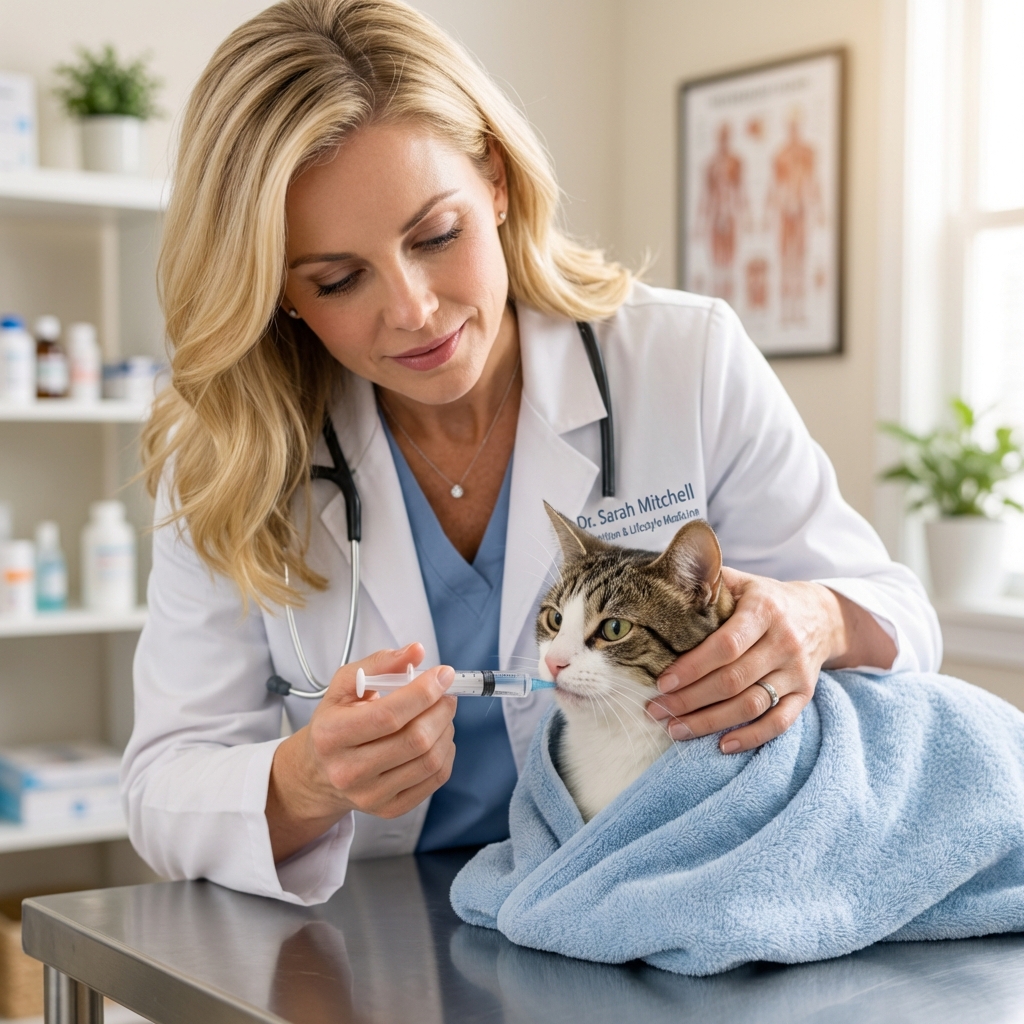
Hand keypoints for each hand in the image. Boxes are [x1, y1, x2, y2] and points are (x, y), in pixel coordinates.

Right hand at [267, 643, 456, 861]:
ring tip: (440, 713)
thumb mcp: (345, 685)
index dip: (424, 692)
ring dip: (446, 729)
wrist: (319, 773)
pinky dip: (447, 752)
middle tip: (446, 694)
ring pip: (429, 760)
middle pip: (415, 740)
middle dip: (441, 709)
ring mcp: (370, 795)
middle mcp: (348, 771)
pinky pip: (435, 779)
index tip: (443, 675)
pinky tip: (438, 738)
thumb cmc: (336, 722)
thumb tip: (416, 652)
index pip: (388, 715)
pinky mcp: (390, 809)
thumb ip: (380, 663)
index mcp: (332, 735)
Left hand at [647, 567, 895, 753]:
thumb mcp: (741, 581)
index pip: (725, 645)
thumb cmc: (765, 598)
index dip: (692, 667)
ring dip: (710, 722)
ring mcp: (796, 671)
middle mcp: (783, 641)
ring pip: (752, 704)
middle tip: (656, 711)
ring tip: (675, 729)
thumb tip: (663, 583)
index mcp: (763, 610)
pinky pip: (780, 723)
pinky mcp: (805, 694)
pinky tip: (722, 745)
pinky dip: (751, 737)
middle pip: (733, 680)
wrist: (821, 615)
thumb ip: (708, 581)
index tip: (662, 682)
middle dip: (690, 700)